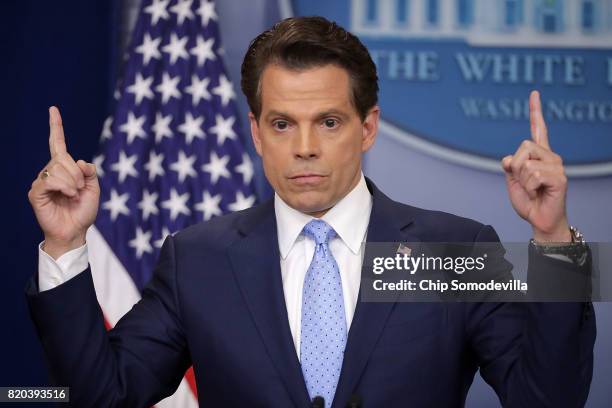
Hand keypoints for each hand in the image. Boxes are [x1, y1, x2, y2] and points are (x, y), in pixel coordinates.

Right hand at [28, 107, 99, 258]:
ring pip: (58, 168)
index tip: (53, 109)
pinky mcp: (36, 192)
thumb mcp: (94, 189)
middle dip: (78, 173)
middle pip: (64, 157)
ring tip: (74, 195)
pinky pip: (50, 180)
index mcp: (64, 168)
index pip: (57, 144)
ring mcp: (42, 181)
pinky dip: (64, 186)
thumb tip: (80, 160)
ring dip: (73, 182)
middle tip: (81, 189)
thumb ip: (90, 172)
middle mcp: (51, 171)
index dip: (56, 127)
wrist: (75, 231)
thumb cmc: (83, 211)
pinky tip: (68, 195)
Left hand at [501, 91, 570, 242]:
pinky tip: (537, 193)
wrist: (539, 220)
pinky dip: (528, 187)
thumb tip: (508, 158)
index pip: (538, 128)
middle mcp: (550, 156)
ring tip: (532, 190)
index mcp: (539, 154)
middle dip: (515, 166)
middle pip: (523, 146)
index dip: (535, 111)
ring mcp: (557, 166)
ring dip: (522, 180)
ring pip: (526, 162)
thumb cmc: (528, 201)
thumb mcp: (513, 180)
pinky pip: (533, 175)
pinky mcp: (560, 178)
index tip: (534, 93)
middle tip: (524, 182)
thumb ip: (509, 166)